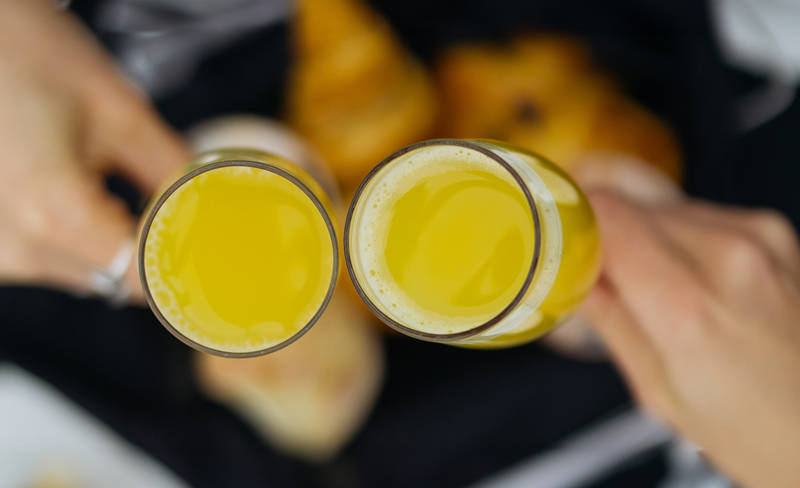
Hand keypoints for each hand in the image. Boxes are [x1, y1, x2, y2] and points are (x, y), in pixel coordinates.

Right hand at [0, 1, 187, 300]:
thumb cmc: (24, 54)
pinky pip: (55, 257)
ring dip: (117, 242)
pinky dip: (83, 235)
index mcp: (52, 213)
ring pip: (87, 272)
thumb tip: (210, 204)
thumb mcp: (119, 109)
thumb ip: (172, 169)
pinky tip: (88, 192)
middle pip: (116, 279)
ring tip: (121, 187)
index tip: (213, 246)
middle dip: (155, 248)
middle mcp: (15, 246)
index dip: (184, 264)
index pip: (143, 278)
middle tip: (178, 207)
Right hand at [584, 190, 799, 486]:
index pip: (604, 215)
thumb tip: (569, 275)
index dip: (567, 221)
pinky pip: (697, 213)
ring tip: (651, 289)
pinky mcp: (773, 230)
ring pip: (660, 206)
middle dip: (600, 235)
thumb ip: (608, 318)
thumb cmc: (760, 429)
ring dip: (639, 236)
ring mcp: (759, 236)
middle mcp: (729, 255)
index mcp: (686, 306)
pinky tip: (688, 281)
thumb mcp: (658, 390)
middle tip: (593, 274)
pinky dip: (675, 237)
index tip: (552, 239)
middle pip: (628, 205)